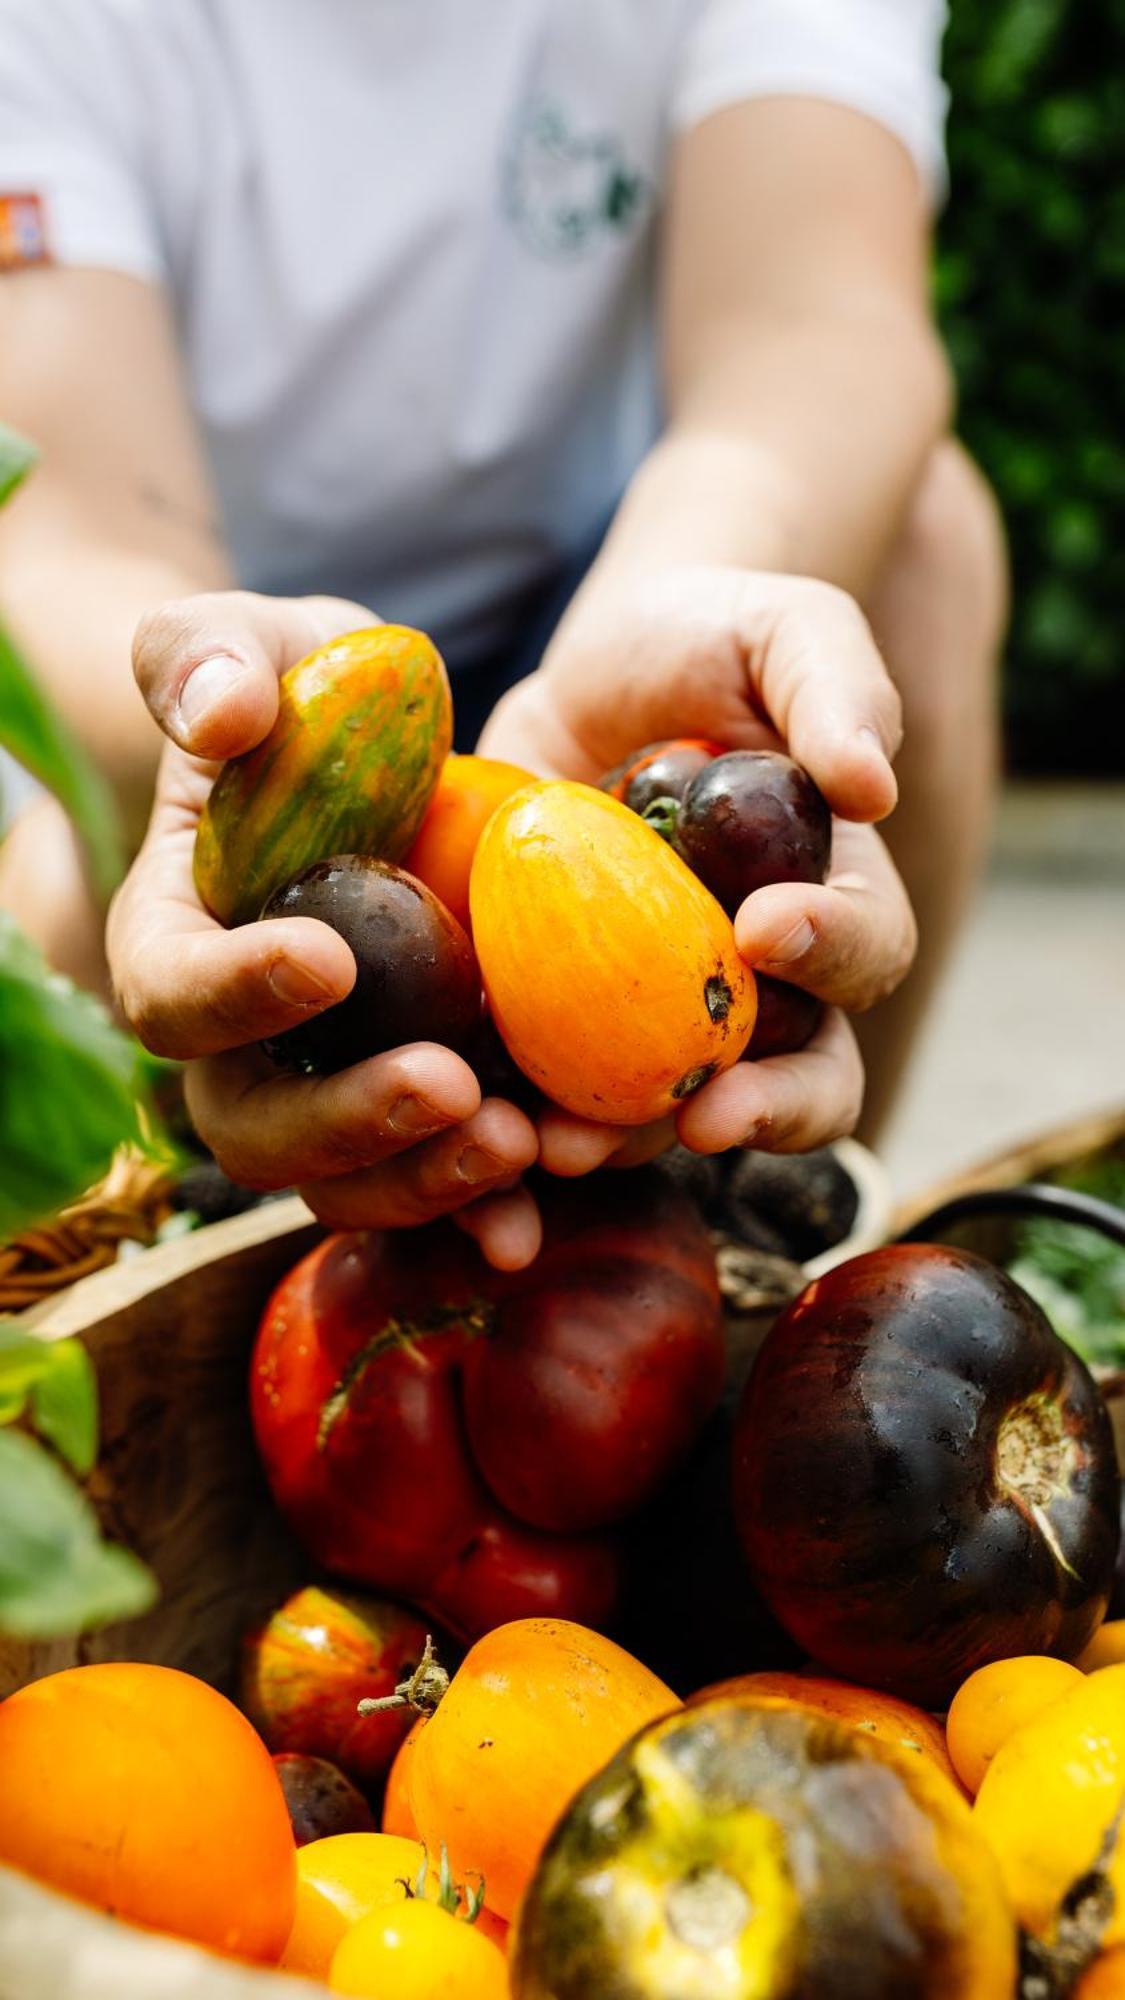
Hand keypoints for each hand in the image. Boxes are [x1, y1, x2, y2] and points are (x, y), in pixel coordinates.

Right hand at [108, 591, 541, 1267]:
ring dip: (426, 1181)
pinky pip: (432, 1180)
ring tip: (522, 1145)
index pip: (172, 991)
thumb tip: (225, 715)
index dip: (237, 992)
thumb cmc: (298, 694)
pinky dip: (485, 1204)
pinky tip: (547, 1202)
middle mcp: (238, 1039)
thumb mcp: (250, 644)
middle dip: (349, 1122)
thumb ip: (208, 660)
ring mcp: (327, 1083)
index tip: (329, 960)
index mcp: (176, 935)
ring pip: (343, 1182)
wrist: (372, 755)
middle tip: (450, 1088)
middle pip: (255, 1127)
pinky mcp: (414, 1100)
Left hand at [480, 565, 916, 1162]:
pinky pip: (549, 1085)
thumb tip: (872, 779)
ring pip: (667, 1109)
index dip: (830, 954)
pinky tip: (475, 1117)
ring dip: (624, 1139)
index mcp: (832, 899)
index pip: (862, 949)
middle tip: (706, 1114)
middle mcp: (761, 980)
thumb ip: (838, 689)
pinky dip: (520, 1114)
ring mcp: (657, 1009)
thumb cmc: (713, 638)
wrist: (599, 671)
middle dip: (760, 1109)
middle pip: (796, 1076)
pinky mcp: (560, 1012)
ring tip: (561, 1145)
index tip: (767, 930)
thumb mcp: (783, 630)